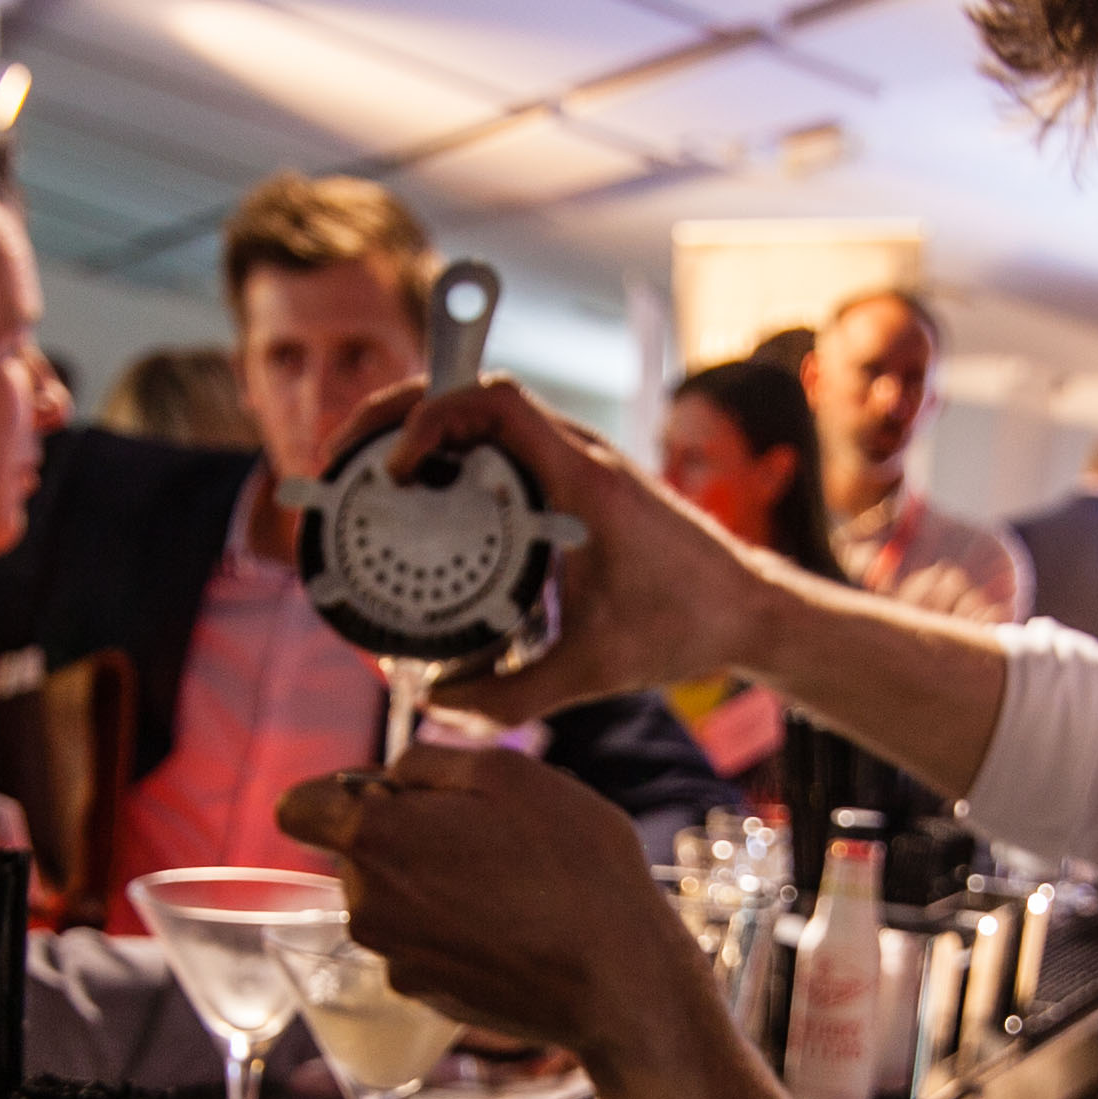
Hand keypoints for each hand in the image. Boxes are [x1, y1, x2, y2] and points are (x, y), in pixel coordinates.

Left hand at [277, 748, 703, 1067]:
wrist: (618, 979)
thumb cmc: (572, 866)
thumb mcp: (508, 773)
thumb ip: (426, 761)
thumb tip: (390, 777)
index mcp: (373, 839)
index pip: (298, 807)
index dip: (343, 789)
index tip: (399, 795)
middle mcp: (365, 904)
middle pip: (356, 853)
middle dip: (404, 836)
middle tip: (485, 836)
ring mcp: (393, 957)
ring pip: (392, 898)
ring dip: (432, 883)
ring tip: (509, 883)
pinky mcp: (424, 995)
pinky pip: (421, 943)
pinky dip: (452, 930)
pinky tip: (511, 928)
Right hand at [373, 379, 783, 724]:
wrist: (752, 608)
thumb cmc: (689, 625)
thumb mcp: (596, 669)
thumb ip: (514, 695)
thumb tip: (438, 706)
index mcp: (582, 481)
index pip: (495, 403)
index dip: (431, 416)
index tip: (394, 467)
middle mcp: (579, 456)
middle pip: (472, 392)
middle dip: (399, 411)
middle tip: (345, 455)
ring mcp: (578, 461)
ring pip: (486, 412)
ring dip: (424, 425)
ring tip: (369, 469)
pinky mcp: (578, 480)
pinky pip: (504, 443)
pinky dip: (455, 451)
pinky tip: (425, 494)